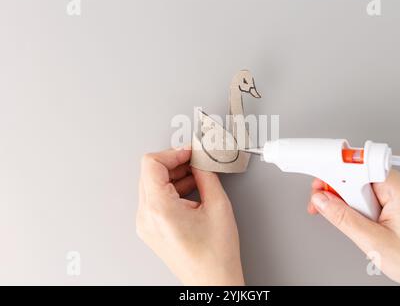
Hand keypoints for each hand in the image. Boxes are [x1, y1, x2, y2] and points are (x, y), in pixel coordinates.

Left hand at [136, 147, 243, 284]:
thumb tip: (200, 160)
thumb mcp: (218, 206)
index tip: (190, 152)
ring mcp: (146, 224)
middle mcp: (146, 217)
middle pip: (150, 173)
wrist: (212, 281)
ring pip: (152, 185)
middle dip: (174, 163)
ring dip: (174, 176)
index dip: (173, 153)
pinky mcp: (151, 229)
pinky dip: (172, 190)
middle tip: (196, 161)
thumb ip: (207, 175)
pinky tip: (192, 189)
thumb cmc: (215, 255)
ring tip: (198, 176)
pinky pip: (156, 200)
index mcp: (159, 209)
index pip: (152, 164)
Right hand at [308, 170, 399, 284]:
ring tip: (360, 226)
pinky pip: (368, 194)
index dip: (334, 171)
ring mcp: (399, 192)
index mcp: (399, 187)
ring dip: (350, 204)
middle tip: (332, 210)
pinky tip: (363, 223)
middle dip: (339, 192)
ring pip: (359, 186)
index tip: (315, 174)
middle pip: (356, 175)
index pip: (358, 166)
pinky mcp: (396, 201)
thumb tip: (321, 200)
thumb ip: (343, 218)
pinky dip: (358, 207)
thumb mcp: (373, 242)